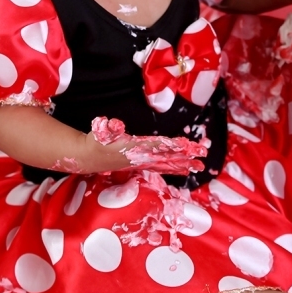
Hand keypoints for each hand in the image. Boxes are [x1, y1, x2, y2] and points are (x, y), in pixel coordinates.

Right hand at [89, 117, 206, 174]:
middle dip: (184, 157)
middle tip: (202, 157)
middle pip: (166, 157)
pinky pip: (162, 167)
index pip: (154, 146)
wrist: (89, 158)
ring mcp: (142, 163)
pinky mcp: (142, 165)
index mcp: (133, 148)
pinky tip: (184, 169)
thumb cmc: (96, 142)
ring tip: (199, 166)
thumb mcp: (100, 132)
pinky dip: (174, 167)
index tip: (183, 145)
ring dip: (183, 164)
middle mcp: (140, 158)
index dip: (168, 145)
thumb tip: (113, 124)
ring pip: (166, 164)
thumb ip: (108, 128)